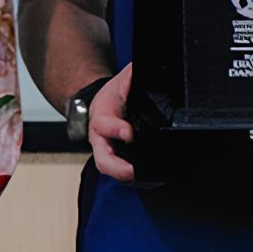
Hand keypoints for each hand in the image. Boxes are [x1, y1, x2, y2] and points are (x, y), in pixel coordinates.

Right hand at [85, 61, 148, 185]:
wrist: (105, 106)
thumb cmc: (114, 95)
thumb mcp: (122, 81)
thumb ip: (131, 77)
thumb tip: (144, 72)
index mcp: (101, 117)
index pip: (103, 124)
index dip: (114, 129)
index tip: (129, 133)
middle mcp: (101, 139)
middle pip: (102, 158)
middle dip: (115, 167)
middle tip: (131, 171)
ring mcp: (109, 153)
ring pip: (113, 170)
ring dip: (127, 176)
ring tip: (146, 179)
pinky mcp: (120, 161)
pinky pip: (125, 174)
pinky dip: (137, 178)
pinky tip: (152, 179)